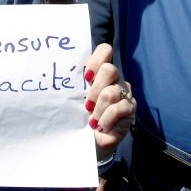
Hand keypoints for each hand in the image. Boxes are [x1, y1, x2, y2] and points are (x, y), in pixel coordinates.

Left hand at [83, 43, 135, 190]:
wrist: (91, 140)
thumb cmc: (81, 116)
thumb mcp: (76, 98)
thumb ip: (76, 85)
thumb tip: (60, 73)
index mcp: (100, 72)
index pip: (105, 51)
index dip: (96, 60)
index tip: (86, 77)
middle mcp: (115, 79)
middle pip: (109, 70)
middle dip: (94, 89)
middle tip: (87, 105)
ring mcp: (125, 93)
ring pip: (110, 92)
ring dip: (97, 110)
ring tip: (92, 121)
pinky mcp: (130, 108)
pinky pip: (116, 109)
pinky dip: (105, 120)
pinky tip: (100, 127)